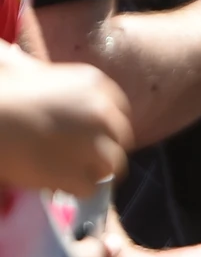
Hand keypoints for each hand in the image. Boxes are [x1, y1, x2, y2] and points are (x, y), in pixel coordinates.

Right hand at [0, 54, 131, 192]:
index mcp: (95, 84)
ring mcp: (95, 144)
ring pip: (110, 166)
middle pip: (118, 139)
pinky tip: (56, 184)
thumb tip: (27, 65)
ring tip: (67, 174)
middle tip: (77, 160)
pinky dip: (75, 190)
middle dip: (100, 150)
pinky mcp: (80, 173)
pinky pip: (90, 188)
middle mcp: (103, 112)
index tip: (89, 138)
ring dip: (91, 172)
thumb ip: (42, 73)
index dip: (103, 129)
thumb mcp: (25, 70)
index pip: (117, 113)